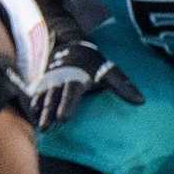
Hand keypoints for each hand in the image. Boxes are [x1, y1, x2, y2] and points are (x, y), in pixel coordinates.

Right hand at [29, 39, 143, 129]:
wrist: (70, 45)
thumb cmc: (93, 63)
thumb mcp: (109, 71)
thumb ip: (124, 87)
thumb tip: (142, 102)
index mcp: (76, 78)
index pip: (71, 93)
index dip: (67, 106)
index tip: (64, 119)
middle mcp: (59, 80)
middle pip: (53, 99)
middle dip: (49, 113)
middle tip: (46, 128)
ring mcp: (48, 82)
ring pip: (42, 98)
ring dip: (39, 113)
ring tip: (38, 126)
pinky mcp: (41, 84)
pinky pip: (34, 97)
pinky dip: (32, 108)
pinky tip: (32, 119)